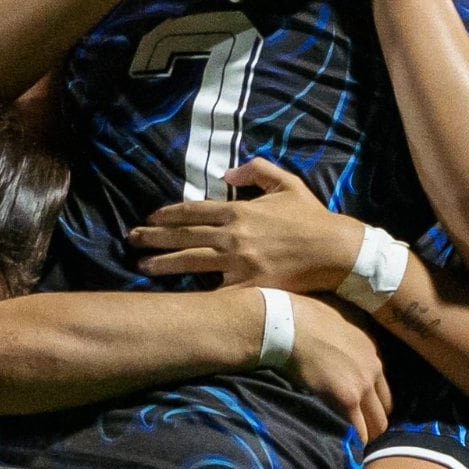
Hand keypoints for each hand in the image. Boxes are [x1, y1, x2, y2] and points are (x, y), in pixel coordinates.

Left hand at [131, 156, 362, 290]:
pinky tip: (176, 297)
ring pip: (192, 261)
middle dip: (154, 237)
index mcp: (240, 211)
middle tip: (131, 239)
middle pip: (184, 236)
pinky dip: (195, 294)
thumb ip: (257, 170)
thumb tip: (228, 171)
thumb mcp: (287, 183)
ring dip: (163, 264)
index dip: (167, 214)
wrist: (337, 251)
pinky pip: (217, 291)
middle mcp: (234, 236)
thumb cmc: (312, 218)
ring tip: (142, 265)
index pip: (193, 210)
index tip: (150, 218)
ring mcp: (240, 263)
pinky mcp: (250, 286)